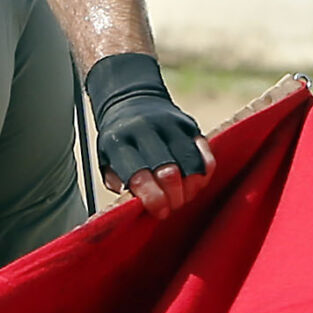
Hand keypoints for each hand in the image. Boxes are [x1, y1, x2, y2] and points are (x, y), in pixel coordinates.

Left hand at [84, 52, 214, 216]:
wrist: (130, 100)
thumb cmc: (119, 143)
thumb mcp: (106, 161)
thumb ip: (119, 184)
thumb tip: (138, 205)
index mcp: (119, 143)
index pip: (139, 176)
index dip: (154, 200)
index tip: (160, 212)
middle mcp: (144, 131)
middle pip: (168, 172)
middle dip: (174, 198)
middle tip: (172, 207)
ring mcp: (169, 124)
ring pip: (191, 164)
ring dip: (191, 188)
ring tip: (184, 196)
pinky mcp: (188, 124)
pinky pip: (205, 154)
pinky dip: (203, 174)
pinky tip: (196, 182)